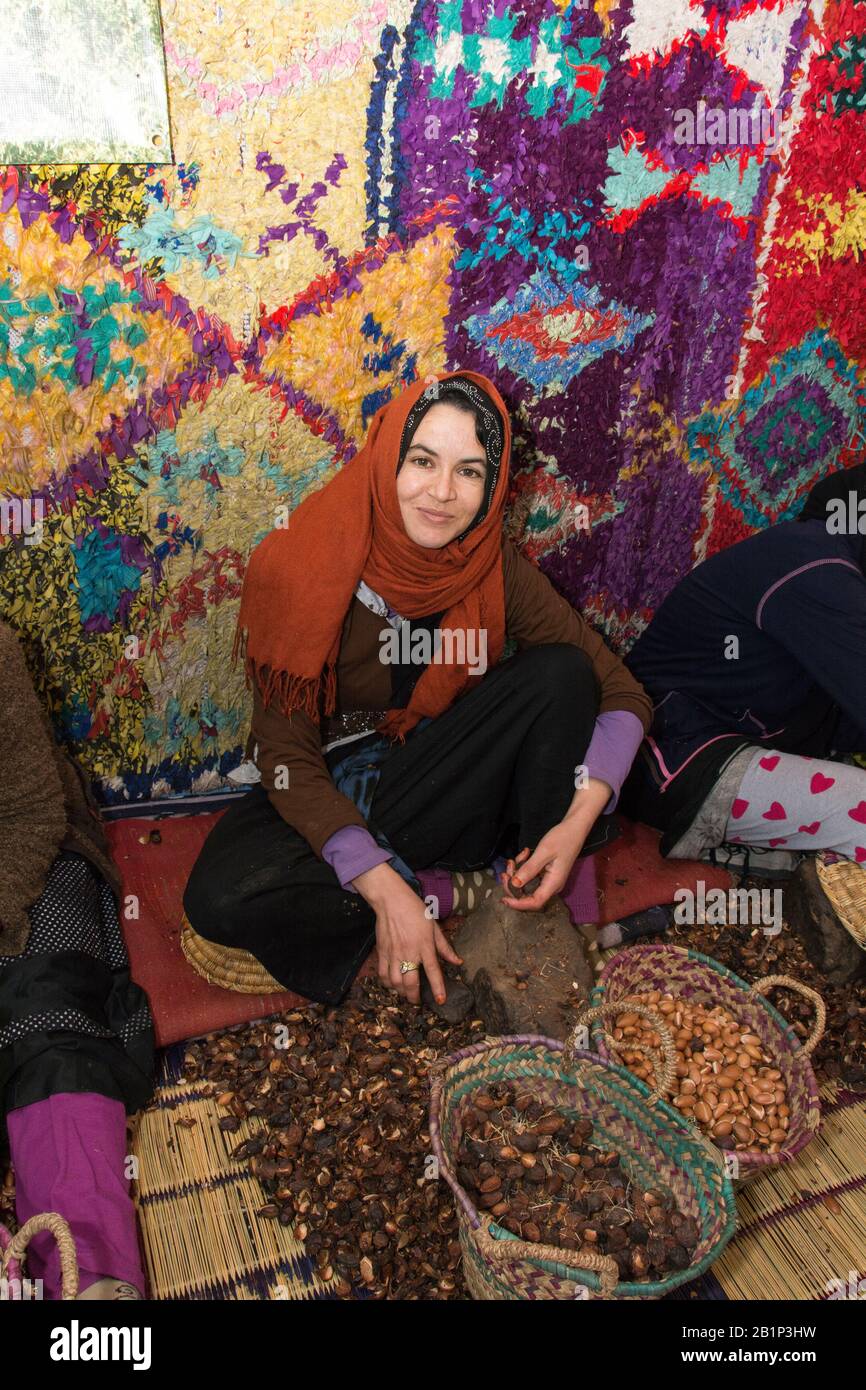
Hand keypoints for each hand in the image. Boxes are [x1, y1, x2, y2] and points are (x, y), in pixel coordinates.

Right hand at [352, 863, 461, 1004]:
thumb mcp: (434, 927)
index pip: (433, 971)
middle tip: (417, 1002)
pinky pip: (383, 974)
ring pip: (395, 982)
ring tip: (406, 994)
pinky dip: (387, 984)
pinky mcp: (382, 952)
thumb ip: (445, 947)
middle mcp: (409, 952)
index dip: (438, 988)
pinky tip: (392, 984)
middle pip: (411, 982)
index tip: (440, 1000)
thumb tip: (458, 961)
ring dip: (401, 992)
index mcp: (425, 946)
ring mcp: (394, 954)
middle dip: (414, 997)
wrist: (391, 901)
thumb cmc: (415, 911)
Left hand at [500, 777, 611, 910]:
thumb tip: (515, 883)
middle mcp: (551, 885)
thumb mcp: (544, 852)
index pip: (535, 903)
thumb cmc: (562, 838)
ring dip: (517, 873)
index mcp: (553, 883)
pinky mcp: (545, 873)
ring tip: (514, 859)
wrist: (574, 828)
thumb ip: (529, 868)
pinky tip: (525, 854)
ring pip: (527, 884)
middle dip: (513, 884)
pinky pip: (530, 875)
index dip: (518, 904)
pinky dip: (523, 866)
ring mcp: (548, 879)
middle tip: (506, 869)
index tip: (503, 898)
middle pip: (528, 895)